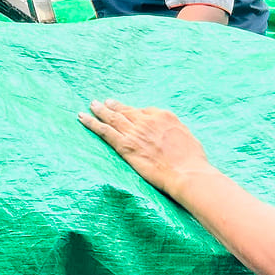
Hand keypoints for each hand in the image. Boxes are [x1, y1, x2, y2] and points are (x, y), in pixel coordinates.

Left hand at [79, 99, 212, 200]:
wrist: (187, 172)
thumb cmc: (192, 160)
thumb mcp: (186, 136)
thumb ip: (172, 130)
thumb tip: (166, 132)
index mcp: (163, 116)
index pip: (143, 111)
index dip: (133, 113)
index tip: (127, 112)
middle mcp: (147, 120)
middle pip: (125, 111)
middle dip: (114, 107)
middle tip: (105, 102)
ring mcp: (134, 132)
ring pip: (112, 117)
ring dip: (100, 110)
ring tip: (92, 105)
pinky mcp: (125, 145)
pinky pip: (104, 130)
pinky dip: (91, 123)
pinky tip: (82, 117)